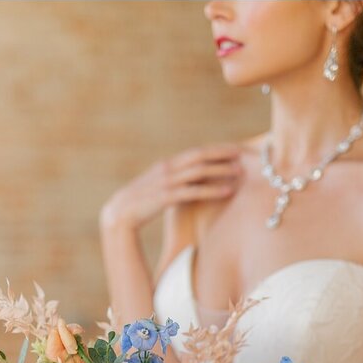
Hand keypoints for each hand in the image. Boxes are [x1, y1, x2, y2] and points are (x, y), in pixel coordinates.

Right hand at [100, 144, 242, 231]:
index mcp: (167, 164)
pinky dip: (212, 190)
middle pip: (198, 155)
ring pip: (198, 171)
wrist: (119, 214)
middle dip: (221, 153)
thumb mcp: (162, 186)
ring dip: (221, 170)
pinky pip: (193, 191)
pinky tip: (228, 191)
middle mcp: (167, 168)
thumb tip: (196, 178)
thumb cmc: (144, 202)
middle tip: (242, 153)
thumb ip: (177, 179)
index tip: (234, 148)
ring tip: (240, 171)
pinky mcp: (165, 197)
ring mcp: (166, 182)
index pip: (195, 152)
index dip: (216, 149)